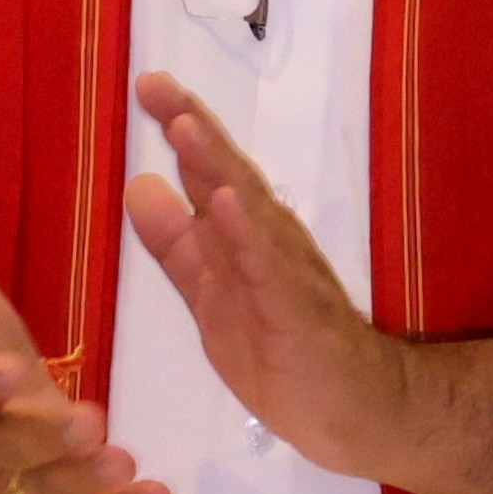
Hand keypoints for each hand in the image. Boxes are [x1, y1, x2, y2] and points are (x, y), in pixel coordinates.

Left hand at [128, 71, 415, 481]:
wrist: (353, 411)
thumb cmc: (281, 350)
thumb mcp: (210, 292)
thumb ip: (177, 243)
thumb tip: (139, 184)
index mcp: (244, 236)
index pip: (209, 172)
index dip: (180, 126)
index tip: (148, 82)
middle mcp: (267, 242)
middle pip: (227, 175)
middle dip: (193, 128)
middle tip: (156, 83)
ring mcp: (284, 274)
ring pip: (247, 211)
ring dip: (216, 167)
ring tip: (184, 125)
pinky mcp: (296, 313)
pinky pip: (269, 270)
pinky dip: (246, 235)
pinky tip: (225, 204)